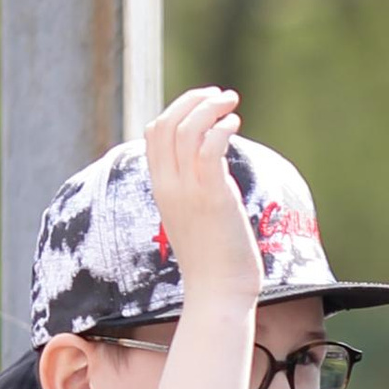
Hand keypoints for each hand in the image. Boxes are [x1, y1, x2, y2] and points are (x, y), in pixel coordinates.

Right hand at [142, 87, 260, 303]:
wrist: (218, 293)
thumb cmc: (214, 260)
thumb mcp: (196, 217)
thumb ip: (198, 187)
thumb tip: (214, 165)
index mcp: (161, 189)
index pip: (154, 134)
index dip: (177, 110)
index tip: (204, 105)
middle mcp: (169, 186)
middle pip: (166, 123)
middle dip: (193, 100)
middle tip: (220, 95)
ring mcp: (188, 191)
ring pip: (186, 129)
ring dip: (210, 107)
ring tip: (232, 103)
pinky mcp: (212, 197)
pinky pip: (209, 148)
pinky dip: (221, 128)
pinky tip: (235, 124)